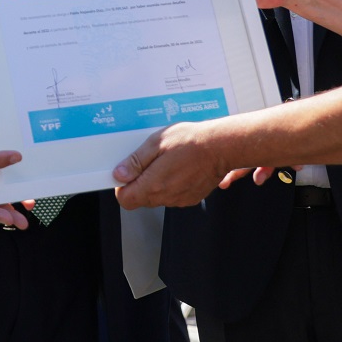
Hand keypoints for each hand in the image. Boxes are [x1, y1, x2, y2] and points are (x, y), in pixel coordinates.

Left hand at [113, 120, 246, 209]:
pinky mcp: (191, 198)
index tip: (126, 174)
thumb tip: (120, 174)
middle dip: (140, 182)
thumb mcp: (156, 143)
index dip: (122, 187)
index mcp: (154, 185)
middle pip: (141, 199)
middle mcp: (166, 197)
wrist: (222, 147)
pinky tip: (178, 167)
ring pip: (157, 197)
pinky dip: (171, 184)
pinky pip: (172, 195)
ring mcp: (180, 199)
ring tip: (167, 161)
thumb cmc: (191, 141)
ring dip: (156, 183)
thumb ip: (136, 161)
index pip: (126, 200)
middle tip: (149, 161)